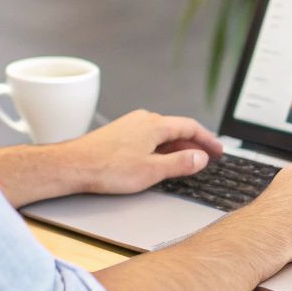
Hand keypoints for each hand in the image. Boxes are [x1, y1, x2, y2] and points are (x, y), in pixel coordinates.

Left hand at [52, 110, 222, 194]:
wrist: (73, 165)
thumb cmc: (108, 168)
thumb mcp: (152, 170)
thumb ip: (180, 163)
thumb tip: (200, 157)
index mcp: (155, 125)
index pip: (190, 127)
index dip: (207, 140)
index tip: (218, 150)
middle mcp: (143, 120)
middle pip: (177, 129)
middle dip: (194, 143)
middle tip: (207, 157)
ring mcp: (130, 125)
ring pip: (162, 133)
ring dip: (177, 146)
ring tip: (186, 160)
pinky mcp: (120, 134)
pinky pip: (148, 137)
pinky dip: (161, 147)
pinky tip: (159, 160)